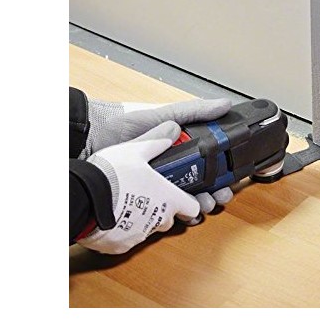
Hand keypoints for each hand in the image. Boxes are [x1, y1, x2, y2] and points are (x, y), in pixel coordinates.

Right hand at [78, 121, 206, 254]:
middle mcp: (158, 221)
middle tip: (147, 196)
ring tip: (126, 203)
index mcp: (168, 199)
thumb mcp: (136, 150)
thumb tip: (173, 130)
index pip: (193, 209)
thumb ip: (157, 142)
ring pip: (148, 230)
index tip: (181, 197)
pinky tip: (112, 215)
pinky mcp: (121, 246)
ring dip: (142, 220)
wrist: (82, 198)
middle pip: (169, 220)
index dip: (188, 203)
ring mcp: (139, 236)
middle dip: (162, 210)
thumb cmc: (112, 174)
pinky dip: (122, 231)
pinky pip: (127, 239)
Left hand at [83, 95, 234, 215]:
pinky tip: (181, 215)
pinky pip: (162, 209)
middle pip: (200, 184)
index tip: (231, 180)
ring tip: (203, 206)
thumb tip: (224, 104)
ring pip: (184, 199)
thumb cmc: (122, 123)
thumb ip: (194, 111)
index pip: (208, 162)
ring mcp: (156, 182)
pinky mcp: (142, 196)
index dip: (222, 172)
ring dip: (198, 205)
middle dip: (213, 193)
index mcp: (179, 146)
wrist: (87, 139)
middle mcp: (170, 165)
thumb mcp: (163, 114)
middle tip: (218, 197)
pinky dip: (175, 214)